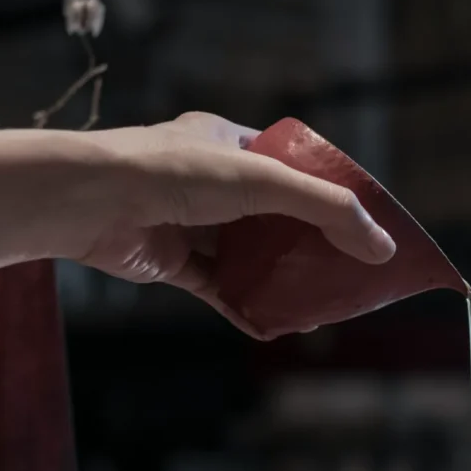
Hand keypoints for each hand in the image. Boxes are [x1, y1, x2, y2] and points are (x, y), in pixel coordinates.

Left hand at [77, 112, 395, 336]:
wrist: (90, 201)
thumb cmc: (171, 172)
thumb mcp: (261, 180)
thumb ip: (324, 209)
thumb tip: (380, 247)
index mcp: (228, 144)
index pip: (290, 166)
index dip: (325, 191)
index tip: (359, 220)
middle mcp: (210, 181)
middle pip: (272, 216)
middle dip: (307, 243)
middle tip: (345, 269)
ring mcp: (191, 223)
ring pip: (246, 255)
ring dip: (278, 279)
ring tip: (319, 303)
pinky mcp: (172, 262)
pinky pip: (218, 288)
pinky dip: (245, 307)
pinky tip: (273, 326)